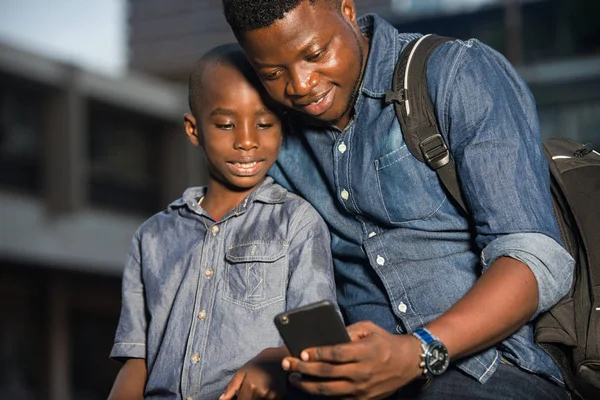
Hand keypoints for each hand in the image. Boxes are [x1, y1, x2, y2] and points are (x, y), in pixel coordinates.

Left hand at [220, 347, 287, 399]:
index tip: (240, 396)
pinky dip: (266, 398)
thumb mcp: (242, 372)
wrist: (280, 357)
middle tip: (251, 388)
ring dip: (257, 398)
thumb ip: (231, 387)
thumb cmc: (258, 363)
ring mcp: (273, 396)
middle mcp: (262, 393)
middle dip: (248, 398)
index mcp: (251, 386)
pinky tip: (267, 389)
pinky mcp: (281, 396)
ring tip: (259, 387)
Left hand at [281, 321, 422, 398]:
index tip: (302, 352)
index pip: (336, 354)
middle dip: (304, 369)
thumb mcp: (369, 328)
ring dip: (308, 385)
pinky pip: (338, 399)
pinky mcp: (363, 399)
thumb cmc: (385, 342)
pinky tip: (310, 387)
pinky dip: (322, 395)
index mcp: (365, 352)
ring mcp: (362, 389)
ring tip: (294, 378)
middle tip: (289, 364)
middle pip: (328, 373)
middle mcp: (363, 372)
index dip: (318, 353)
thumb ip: (349, 330)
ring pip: (329, 391)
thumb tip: (328, 335)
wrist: (408, 363)